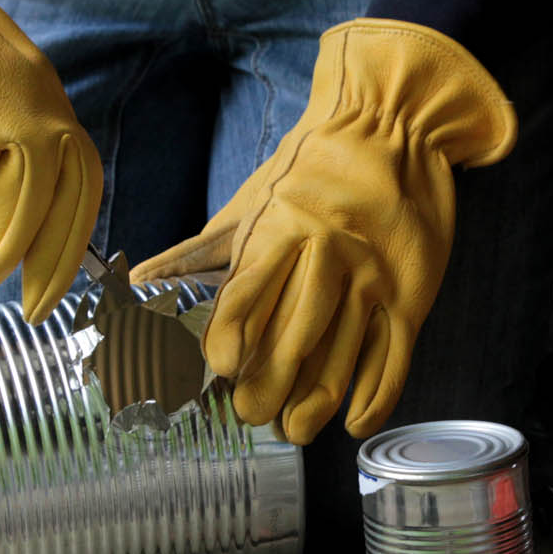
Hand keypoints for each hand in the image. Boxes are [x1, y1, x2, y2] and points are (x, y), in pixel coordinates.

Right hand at [0, 0, 99, 321]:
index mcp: (50, 102)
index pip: (82, 185)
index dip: (72, 242)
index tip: (54, 289)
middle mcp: (43, 101)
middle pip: (61, 199)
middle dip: (46, 261)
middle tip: (27, 307)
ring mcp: (8, 97)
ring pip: (21, 194)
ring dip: (2, 246)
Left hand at [133, 19, 514, 443]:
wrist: (392, 125)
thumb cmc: (311, 167)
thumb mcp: (252, 201)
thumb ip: (201, 248)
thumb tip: (140, 277)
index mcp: (282, 230)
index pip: (247, 295)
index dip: (231, 338)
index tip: (221, 369)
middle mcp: (328, 255)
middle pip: (293, 340)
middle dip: (268, 389)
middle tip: (251, 416)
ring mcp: (374, 277)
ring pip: (342, 357)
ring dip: (314, 404)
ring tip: (293, 429)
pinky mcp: (412, 292)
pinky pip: (392, 357)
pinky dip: (372, 397)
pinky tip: (351, 422)